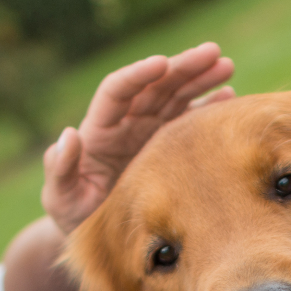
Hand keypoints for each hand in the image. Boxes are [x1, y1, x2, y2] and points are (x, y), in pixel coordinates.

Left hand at [41, 42, 234, 233]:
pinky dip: (209, 106)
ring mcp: (150, 132)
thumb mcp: (61, 198)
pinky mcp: (169, 146)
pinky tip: (230, 96)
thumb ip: (61, 169)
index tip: (162, 62)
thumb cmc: (75, 218)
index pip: (117, 91)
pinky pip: (190, 120)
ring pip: (176, 96)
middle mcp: (126, 124)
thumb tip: (68, 135)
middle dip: (183, 68)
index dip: (139, 75)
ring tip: (227, 66)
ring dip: (200, 79)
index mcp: (100, 130)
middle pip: (155, 86)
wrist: (98, 237)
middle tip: (214, 53)